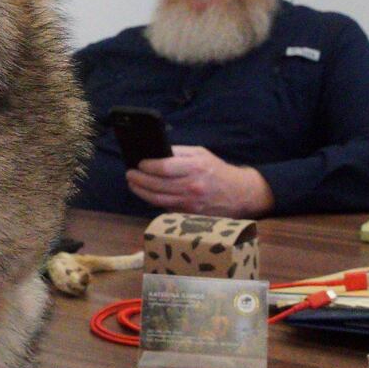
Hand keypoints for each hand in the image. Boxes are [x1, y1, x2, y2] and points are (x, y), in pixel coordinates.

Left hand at [125, 145, 273, 217]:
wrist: (238, 193)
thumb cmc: (217, 170)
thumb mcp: (201, 154)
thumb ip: (178, 153)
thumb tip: (155, 152)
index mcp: (195, 168)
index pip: (164, 167)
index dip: (148, 166)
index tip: (139, 163)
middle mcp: (192, 187)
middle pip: (157, 185)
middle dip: (139, 180)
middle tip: (130, 174)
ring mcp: (190, 203)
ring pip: (158, 200)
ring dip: (141, 192)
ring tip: (133, 184)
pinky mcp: (189, 215)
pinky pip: (166, 207)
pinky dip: (153, 201)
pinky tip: (146, 193)